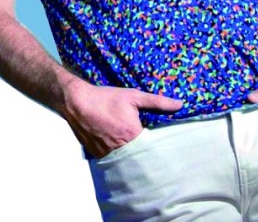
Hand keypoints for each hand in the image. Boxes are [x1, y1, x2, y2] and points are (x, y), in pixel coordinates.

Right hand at [63, 81, 183, 158]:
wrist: (77, 102)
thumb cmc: (106, 98)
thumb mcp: (134, 96)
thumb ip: (158, 102)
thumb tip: (180, 105)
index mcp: (132, 135)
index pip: (152, 149)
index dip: (158, 149)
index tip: (166, 150)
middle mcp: (120, 148)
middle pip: (138, 158)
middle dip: (145, 157)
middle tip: (153, 156)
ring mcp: (107, 153)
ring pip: (124, 161)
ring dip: (130, 158)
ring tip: (136, 153)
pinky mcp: (96, 155)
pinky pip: (111, 160)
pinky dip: (116, 157)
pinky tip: (119, 151)